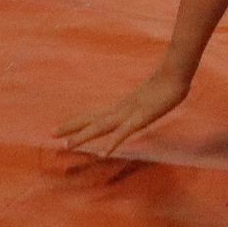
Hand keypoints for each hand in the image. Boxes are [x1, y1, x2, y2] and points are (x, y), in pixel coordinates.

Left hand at [56, 67, 189, 157]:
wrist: (176, 73)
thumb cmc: (167, 84)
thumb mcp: (151, 98)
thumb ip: (143, 104)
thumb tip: (137, 107)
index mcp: (122, 107)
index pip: (94, 115)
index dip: (77, 122)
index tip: (60, 128)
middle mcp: (120, 110)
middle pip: (92, 120)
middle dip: (71, 128)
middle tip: (51, 134)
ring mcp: (129, 113)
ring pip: (102, 127)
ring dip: (83, 136)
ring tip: (67, 146)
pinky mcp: (140, 117)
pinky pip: (123, 133)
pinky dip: (111, 143)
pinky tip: (101, 153)